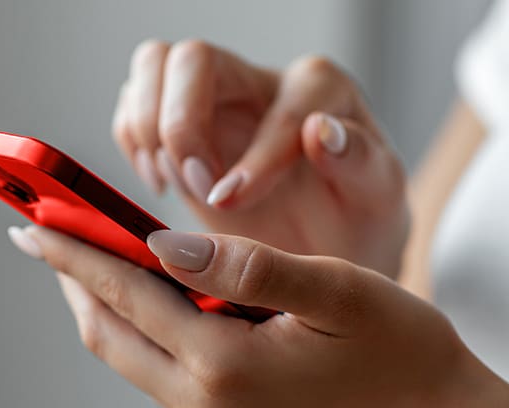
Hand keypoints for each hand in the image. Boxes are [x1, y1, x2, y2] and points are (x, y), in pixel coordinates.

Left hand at [8, 224, 508, 407]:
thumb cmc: (412, 362)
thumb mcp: (340, 293)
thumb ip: (246, 265)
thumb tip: (160, 243)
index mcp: (226, 367)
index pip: (126, 296)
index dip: (74, 255)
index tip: (31, 224)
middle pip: (111, 338)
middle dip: (76, 284)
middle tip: (47, 238)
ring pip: (136, 363)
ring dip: (113, 312)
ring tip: (99, 263)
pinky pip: (169, 383)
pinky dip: (152, 339)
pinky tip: (165, 307)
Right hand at [113, 41, 407, 276]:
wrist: (321, 249)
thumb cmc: (353, 221)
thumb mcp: (377, 199)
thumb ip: (360, 162)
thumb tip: (321, 130)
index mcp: (320, 90)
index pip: (279, 103)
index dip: (256, 157)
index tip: (236, 205)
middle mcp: (260, 81)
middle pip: (193, 57)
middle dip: (182, 126)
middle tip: (197, 188)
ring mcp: (212, 97)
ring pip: (153, 65)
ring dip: (149, 130)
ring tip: (176, 185)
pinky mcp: (175, 122)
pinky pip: (130, 106)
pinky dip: (133, 145)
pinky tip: (163, 183)